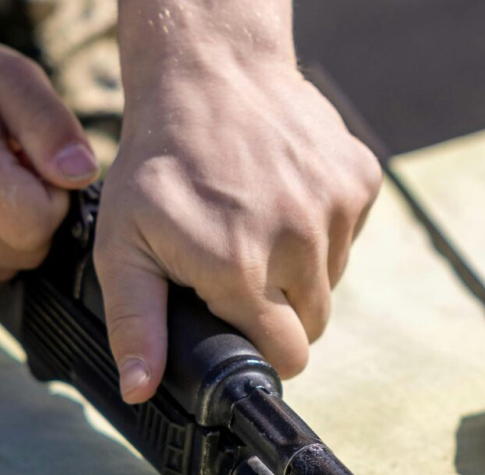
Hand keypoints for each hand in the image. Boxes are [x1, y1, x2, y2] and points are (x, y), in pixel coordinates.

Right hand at [0, 34, 98, 306]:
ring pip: (4, 273)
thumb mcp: (9, 75)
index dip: (52, 197)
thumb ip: (52, 125)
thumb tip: (80, 175)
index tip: (32, 165)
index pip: (38, 222)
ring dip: (7, 238)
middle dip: (32, 217)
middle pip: (25, 253)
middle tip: (6, 175)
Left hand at [96, 62, 381, 402]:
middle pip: (314, 324)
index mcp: (241, 270)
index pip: (286, 355)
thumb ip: (135, 322)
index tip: (241, 326)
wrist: (210, 74)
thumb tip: (141, 389)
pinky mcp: (360, 180)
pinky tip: (283, 196)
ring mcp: (336, 208)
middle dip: (282, 312)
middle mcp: (299, 243)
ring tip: (258, 226)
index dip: (262, 349)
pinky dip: (322, 225)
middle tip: (241, 271)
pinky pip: (350, 233)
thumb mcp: (124, 243)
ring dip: (302, 268)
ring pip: (332, 278)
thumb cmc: (160, 162)